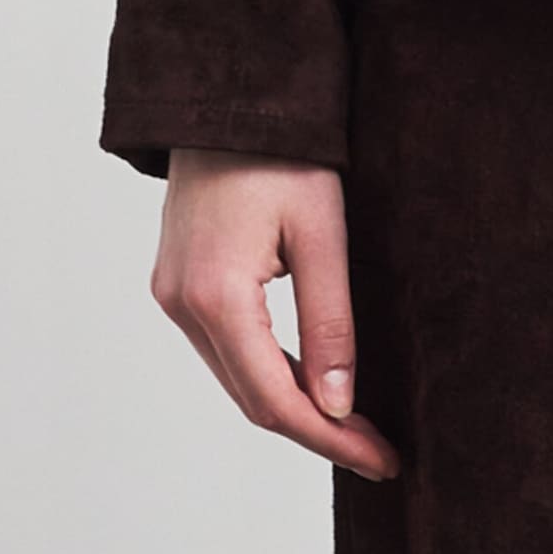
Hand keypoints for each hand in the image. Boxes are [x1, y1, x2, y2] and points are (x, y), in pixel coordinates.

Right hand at [150, 149, 400, 482]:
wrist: (230, 95)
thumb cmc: (284, 152)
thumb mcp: (322, 232)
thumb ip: (330, 320)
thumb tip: (338, 404)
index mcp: (216, 295)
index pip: (275, 399)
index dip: (330, 438)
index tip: (381, 458)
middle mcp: (181, 305)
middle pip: (251, 397)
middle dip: (317, 429)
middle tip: (378, 448)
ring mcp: (171, 295)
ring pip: (236, 377)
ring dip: (292, 403)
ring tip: (355, 421)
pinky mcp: (176, 282)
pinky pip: (224, 347)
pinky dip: (267, 370)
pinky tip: (310, 377)